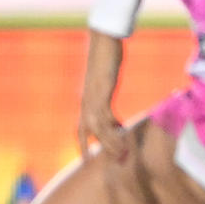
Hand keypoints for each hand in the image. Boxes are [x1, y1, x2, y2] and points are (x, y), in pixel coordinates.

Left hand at [78, 31, 128, 161]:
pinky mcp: (102, 92)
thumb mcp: (105, 81)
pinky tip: (123, 132)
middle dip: (98, 149)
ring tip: (122, 153)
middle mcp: (86, 103)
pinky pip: (107, 116)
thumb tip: (112, 109)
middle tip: (112, 163)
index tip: (87, 161)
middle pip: (89, 133)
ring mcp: (93, 98)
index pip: (81, 129)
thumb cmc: (105, 58)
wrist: (103, 40)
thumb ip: (106, 96)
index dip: (83, 146)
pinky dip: (114, 127)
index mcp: (86, 102)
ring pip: (99, 128)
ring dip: (110, 142)